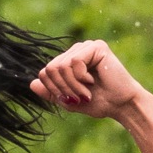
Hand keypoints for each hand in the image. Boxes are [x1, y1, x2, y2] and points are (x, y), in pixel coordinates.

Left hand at [30, 40, 145, 119]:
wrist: (121, 106)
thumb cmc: (100, 103)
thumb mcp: (70, 100)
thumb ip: (52, 93)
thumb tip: (31, 84)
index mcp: (69, 61)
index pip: (45, 71)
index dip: (52, 89)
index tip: (69, 100)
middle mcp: (76, 51)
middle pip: (50, 68)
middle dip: (62, 88)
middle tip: (78, 97)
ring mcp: (86, 47)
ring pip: (61, 66)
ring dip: (72, 86)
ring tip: (86, 92)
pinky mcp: (96, 47)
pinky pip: (74, 62)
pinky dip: (81, 78)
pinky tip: (93, 81)